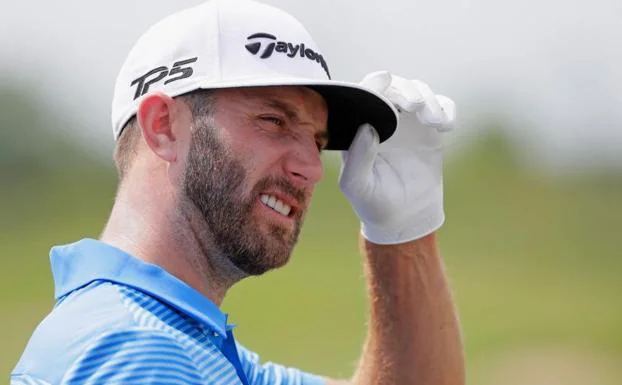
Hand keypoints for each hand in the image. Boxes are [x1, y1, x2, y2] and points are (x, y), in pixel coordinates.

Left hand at [339, 71, 455, 243]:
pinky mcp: (430, 129)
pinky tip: (444, 126)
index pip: (364, 95)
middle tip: (414, 106)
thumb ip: (358, 159)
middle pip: (394, 87)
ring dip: (427, 99)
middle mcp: (382, 118)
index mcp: (359, 127)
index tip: (384, 81)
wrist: (404, 218)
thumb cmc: (373, 202)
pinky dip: (446, 109)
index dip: (373, 84)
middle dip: (406, 90)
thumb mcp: (358, 186)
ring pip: (419, 92)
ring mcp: (407, 122)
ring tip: (432, 121)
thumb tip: (366, 127)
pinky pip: (441, 108)